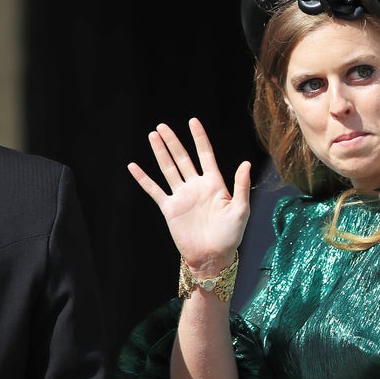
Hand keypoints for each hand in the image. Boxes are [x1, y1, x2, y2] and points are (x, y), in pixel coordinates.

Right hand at [128, 117, 250, 276]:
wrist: (213, 257)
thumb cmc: (231, 236)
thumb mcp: (240, 210)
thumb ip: (241, 186)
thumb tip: (245, 163)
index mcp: (214, 184)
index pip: (205, 155)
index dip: (199, 138)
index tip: (193, 121)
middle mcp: (196, 186)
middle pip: (183, 158)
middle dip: (173, 142)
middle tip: (162, 126)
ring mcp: (182, 196)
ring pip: (168, 169)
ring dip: (160, 153)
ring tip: (152, 135)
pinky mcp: (170, 209)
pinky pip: (154, 190)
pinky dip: (144, 179)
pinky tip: (134, 167)